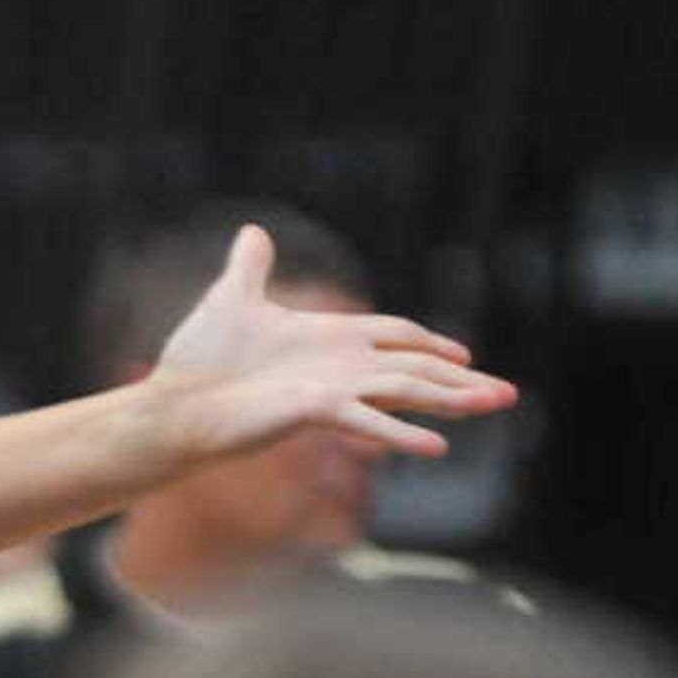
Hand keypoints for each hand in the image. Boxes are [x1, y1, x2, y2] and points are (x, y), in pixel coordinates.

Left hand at [143, 226, 517, 460]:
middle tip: (506, 393)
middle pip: (413, 368)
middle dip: (459, 378)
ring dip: (452, 398)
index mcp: (328, 340)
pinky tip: (438, 445)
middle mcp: (338, 368)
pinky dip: (401, 431)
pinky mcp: (315, 411)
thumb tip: (253, 232)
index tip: (463, 354)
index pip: (392, 337)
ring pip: (405, 391)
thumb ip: (250, 268)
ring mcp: (331, 391)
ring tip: (495, 404)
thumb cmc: (197, 361)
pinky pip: (368, 419)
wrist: (171, 405)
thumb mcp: (232, 299)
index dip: (427, 343)